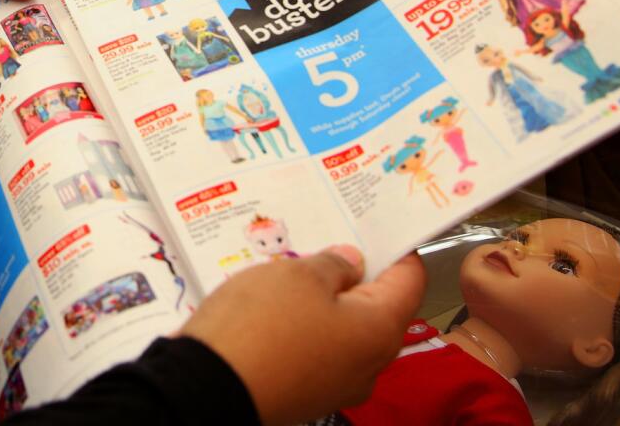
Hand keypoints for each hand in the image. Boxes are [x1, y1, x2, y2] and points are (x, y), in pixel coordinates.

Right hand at [180, 246, 424, 424]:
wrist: (210, 387)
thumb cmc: (261, 327)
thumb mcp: (298, 274)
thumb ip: (333, 264)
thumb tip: (351, 263)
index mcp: (379, 330)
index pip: (409, 281)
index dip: (396, 249)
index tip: (378, 227)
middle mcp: (367, 364)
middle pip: (376, 308)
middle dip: (354, 274)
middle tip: (328, 242)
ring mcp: (336, 383)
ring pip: (342, 330)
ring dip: (324, 300)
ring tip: (291, 272)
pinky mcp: (304, 392)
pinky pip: (315, 350)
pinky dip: (303, 326)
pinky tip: (273, 307)